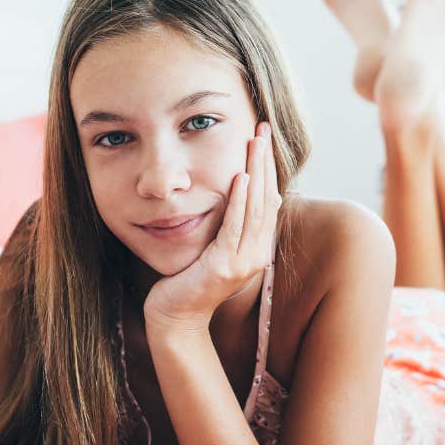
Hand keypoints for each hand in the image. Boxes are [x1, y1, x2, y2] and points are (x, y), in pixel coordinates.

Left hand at [144, 121, 281, 329]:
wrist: (175, 316)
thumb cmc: (189, 279)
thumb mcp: (215, 247)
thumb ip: (229, 224)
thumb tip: (244, 193)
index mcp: (257, 248)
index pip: (269, 199)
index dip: (269, 167)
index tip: (263, 137)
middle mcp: (257, 255)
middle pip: (267, 198)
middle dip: (266, 161)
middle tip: (264, 128)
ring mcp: (243, 262)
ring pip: (255, 208)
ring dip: (256, 171)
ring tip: (255, 142)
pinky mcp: (223, 266)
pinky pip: (234, 226)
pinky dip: (238, 200)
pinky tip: (240, 177)